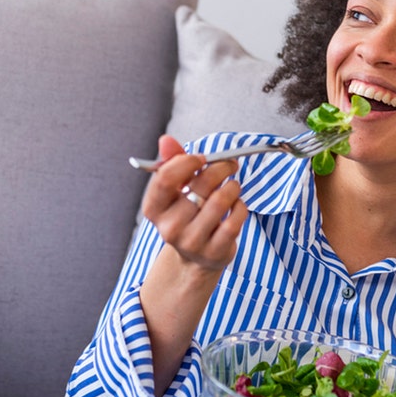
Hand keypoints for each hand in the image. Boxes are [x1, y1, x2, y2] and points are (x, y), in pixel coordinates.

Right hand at [139, 135, 246, 273]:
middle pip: (199, 186)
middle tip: (230, 164)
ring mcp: (191, 242)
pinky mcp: (214, 251)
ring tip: (233, 186)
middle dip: (220, 168)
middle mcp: (169, 227)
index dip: (187, 162)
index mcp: (154, 208)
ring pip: (220, 201)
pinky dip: (241, 206)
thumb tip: (166, 140)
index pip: (165, 178)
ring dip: (233, 187)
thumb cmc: (187, 214)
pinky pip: (235, 219)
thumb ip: (171, 163)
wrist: (196, 256)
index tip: (202, 158)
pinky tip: (237, 205)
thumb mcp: (176, 190)